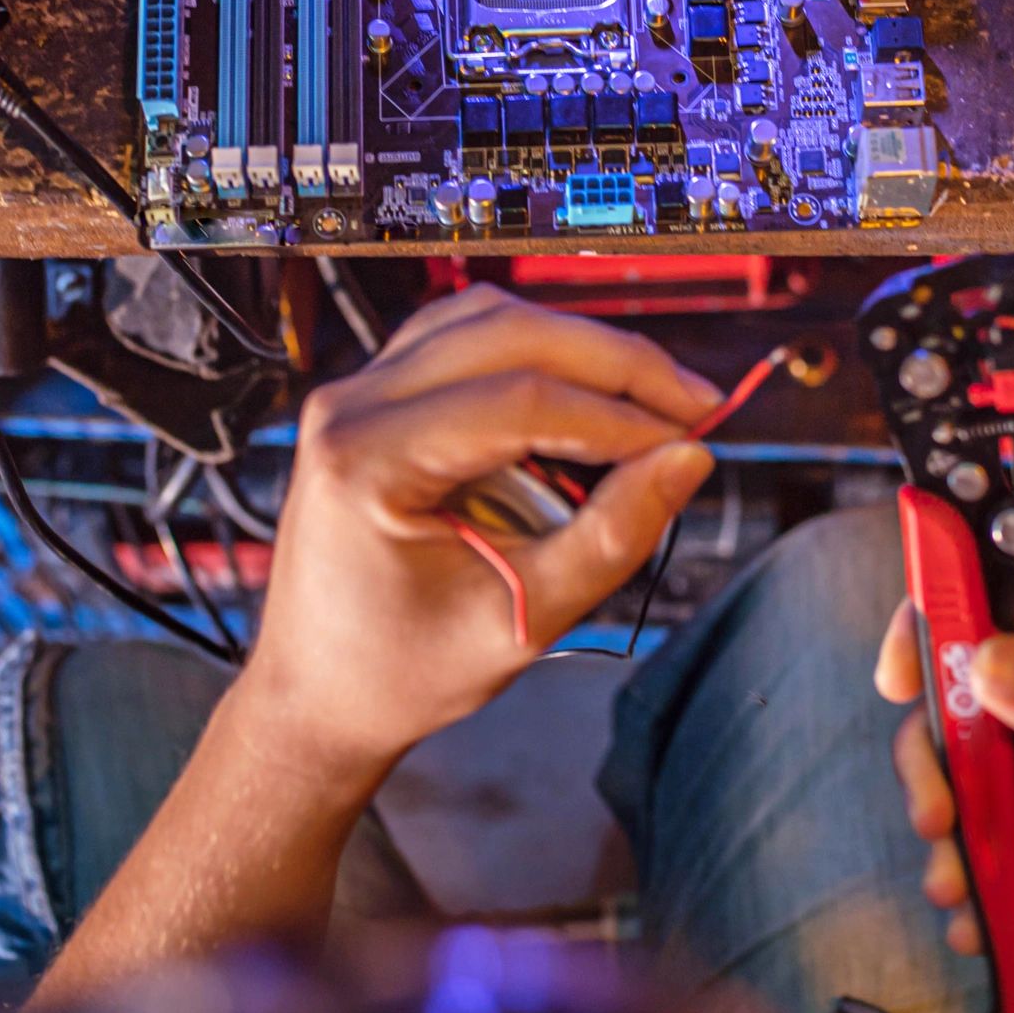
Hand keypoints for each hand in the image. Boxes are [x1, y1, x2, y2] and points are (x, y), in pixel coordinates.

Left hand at [238, 284, 720, 774]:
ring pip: (490, 319)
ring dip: (580, 348)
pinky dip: (537, 353)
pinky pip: (465, 338)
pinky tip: (589, 395)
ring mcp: (357, 392)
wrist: (316, 693)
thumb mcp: (520, 621)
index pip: (518, 400)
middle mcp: (350, 406)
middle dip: (615, 363)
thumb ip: (610, 537)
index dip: (619, 414)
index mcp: (366, 462)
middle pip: (507, 333)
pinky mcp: (375, 394)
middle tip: (697, 404)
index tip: (693, 439)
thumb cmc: (401, 672)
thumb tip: (688, 459)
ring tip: (654, 399)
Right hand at [875, 582, 1013, 986]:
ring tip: (956, 882)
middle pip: (999, 676)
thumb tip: (991, 658)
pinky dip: (1000, 856)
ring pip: (1004, 752)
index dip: (959, 612)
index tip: (910, 673)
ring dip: (968, 815)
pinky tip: (985, 905)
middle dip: (954, 748)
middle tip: (932, 810)